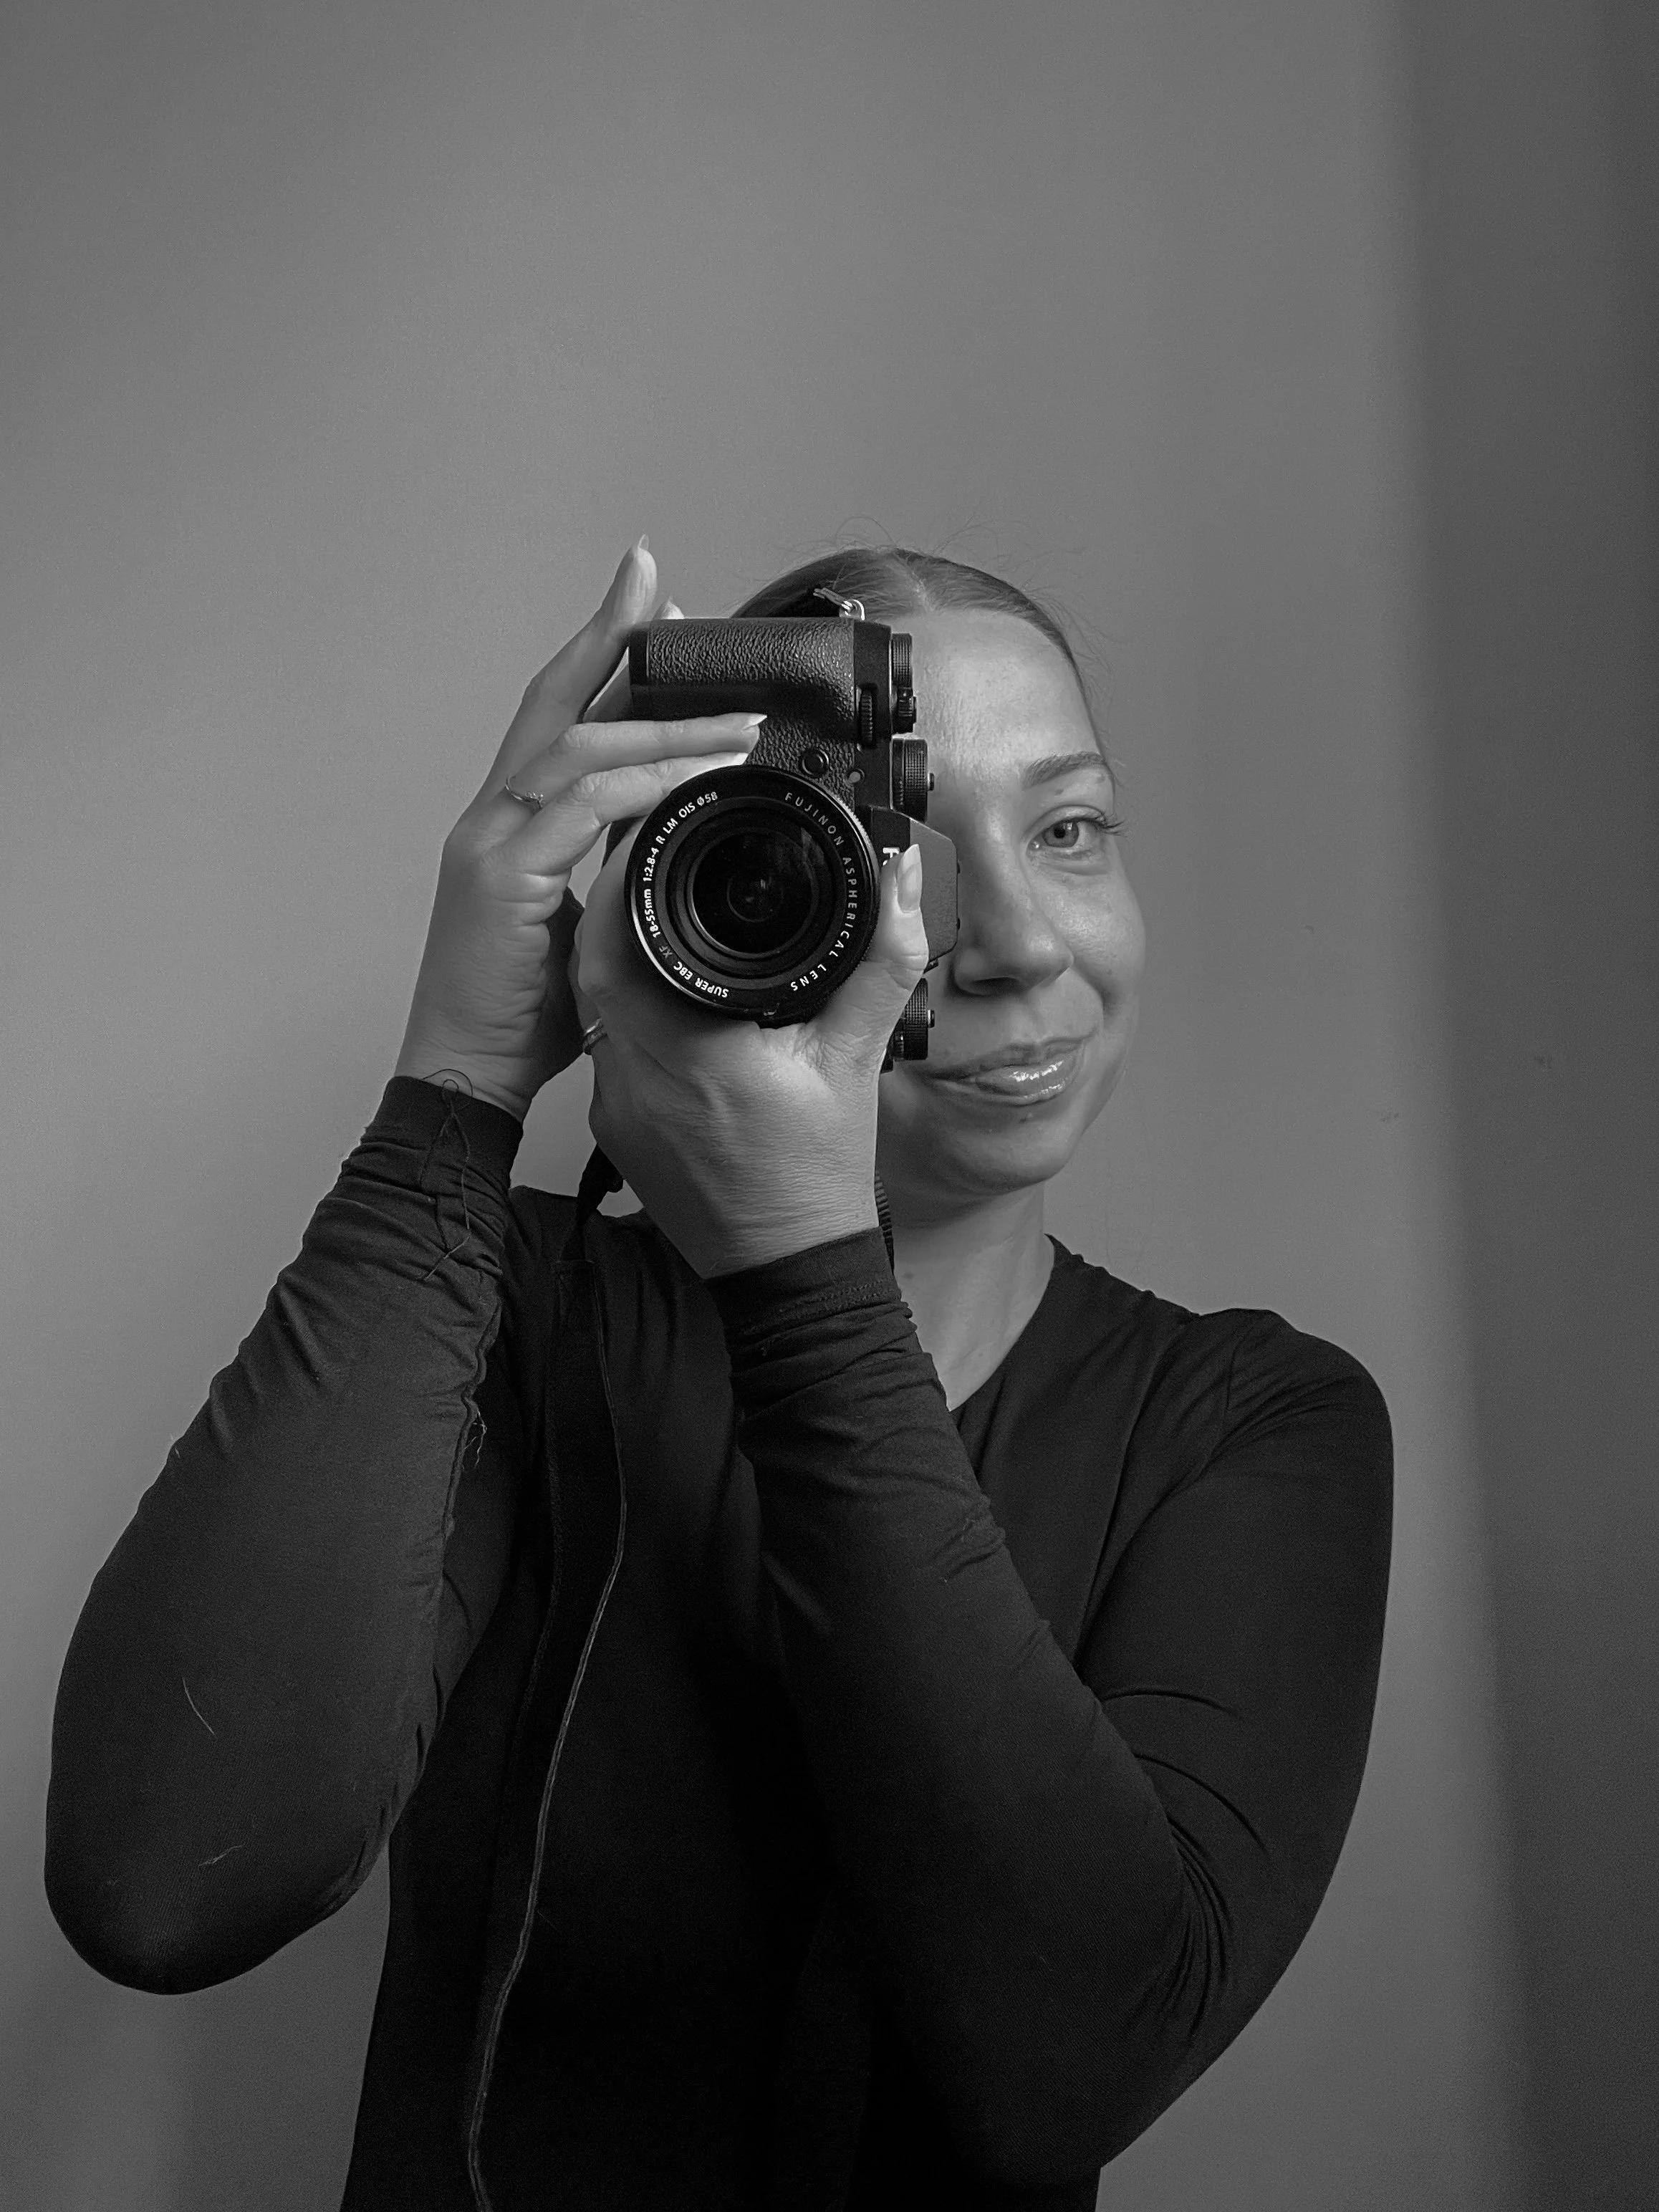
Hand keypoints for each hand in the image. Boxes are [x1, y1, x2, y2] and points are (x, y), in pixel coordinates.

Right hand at [394, 542, 763, 1119]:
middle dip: (608, 634)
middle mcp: (491, 817)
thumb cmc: (520, 1015)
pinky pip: (579, 807)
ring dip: (658, 723)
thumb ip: (612, 872)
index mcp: (510, 823)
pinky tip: (690, 774)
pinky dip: (640, 783)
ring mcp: (488, 842)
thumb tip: (663, 840)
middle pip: (552, 700)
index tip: (646, 601)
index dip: (597, 653)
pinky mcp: (498, 877)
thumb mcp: (584, 927)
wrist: (464, 1076)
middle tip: (658, 581)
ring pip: (577, 746)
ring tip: (730, 715)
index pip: (556, 716)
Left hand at [573, 836, 927, 1277]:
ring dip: (617, 961)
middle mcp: (635, 1078)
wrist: (788, 1265)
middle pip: (591, 965)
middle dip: (615, 910)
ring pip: (593, 1006)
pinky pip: (605, 1050)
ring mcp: (616, 1108)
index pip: (615, 942)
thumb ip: (883, 957)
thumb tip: (903, 877)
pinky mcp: (613, 1130)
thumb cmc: (819, 1172)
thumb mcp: (857, 1055)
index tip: (650, 843)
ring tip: (661, 924)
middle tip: (653, 869)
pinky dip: (627, 1014)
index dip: (621, 882)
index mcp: (690, 1051)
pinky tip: (665, 1003)